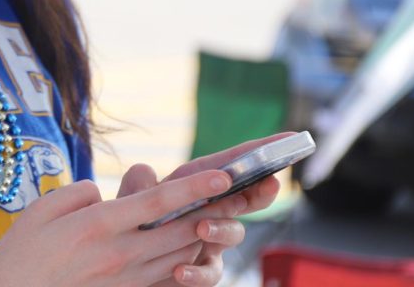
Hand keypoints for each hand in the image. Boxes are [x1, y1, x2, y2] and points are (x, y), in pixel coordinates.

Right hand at [0, 168, 236, 286]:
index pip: (159, 202)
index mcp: (100, 226)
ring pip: (179, 256)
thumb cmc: (20, 258)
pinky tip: (191, 249)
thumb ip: (76, 193)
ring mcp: (126, 280)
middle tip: (243, 193)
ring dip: (203, 235)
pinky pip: (166, 278)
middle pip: (181, 230)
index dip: (196, 187)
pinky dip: (184, 261)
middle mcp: (120, 254)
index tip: (226, 175)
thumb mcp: (39, 211)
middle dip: (215, 211)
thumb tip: (102, 193)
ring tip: (223, 215)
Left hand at [121, 133, 292, 285]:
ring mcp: (211, 243)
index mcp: (198, 186)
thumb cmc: (130, 224)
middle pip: (246, 199)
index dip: (262, 151)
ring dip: (222, 228)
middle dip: (261, 190)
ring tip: (202, 227)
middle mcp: (212, 212)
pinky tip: (180, 271)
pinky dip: (197, 273)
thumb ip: (138, 187)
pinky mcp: (202, 270)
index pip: (233, 165)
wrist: (121, 262)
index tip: (291, 140)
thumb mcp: (130, 201)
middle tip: (268, 183)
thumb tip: (145, 172)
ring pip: (233, 234)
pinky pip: (210, 274)